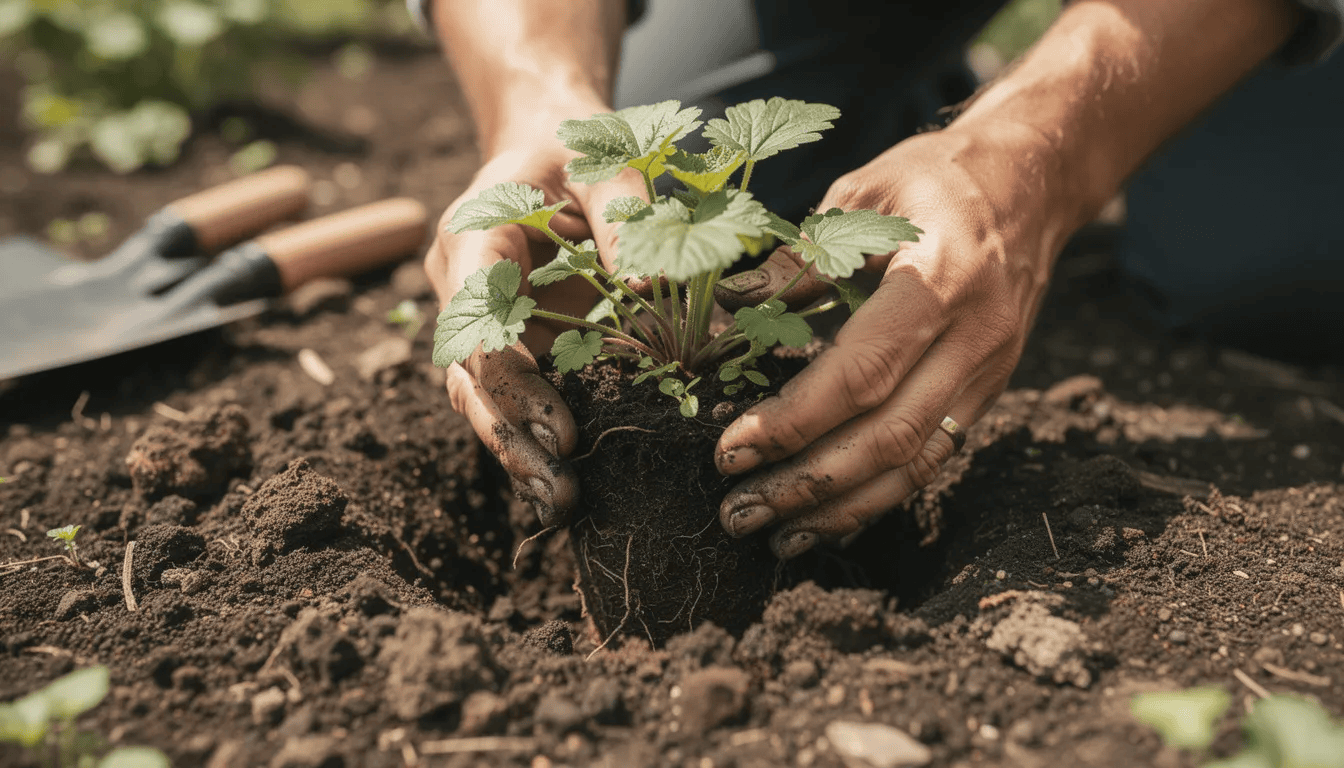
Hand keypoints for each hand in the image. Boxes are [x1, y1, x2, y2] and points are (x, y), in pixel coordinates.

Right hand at [425, 105, 647, 525]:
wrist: (547, 145)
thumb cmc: (580, 150)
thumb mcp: (608, 163)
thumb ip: (627, 216)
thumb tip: (656, 287)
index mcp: (473, 239)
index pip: (473, 323)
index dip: (514, 383)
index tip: (564, 430)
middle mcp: (461, 288)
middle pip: (468, 377)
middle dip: (511, 437)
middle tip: (560, 489)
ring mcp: (477, 321)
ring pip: (478, 398)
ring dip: (515, 451)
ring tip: (561, 502)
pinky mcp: (507, 343)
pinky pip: (509, 396)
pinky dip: (532, 437)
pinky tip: (567, 482)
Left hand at [712, 123, 1072, 557]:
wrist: (1030, 183)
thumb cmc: (933, 180)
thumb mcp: (860, 195)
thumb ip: (797, 261)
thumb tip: (728, 312)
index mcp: (940, 279)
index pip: (863, 373)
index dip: (795, 421)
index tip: (731, 450)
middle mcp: (975, 337)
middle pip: (889, 436)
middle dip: (808, 484)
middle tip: (738, 511)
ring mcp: (989, 371)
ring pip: (916, 464)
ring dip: (841, 508)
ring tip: (774, 535)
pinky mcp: (989, 391)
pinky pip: (933, 459)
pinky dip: (878, 496)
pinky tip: (828, 520)